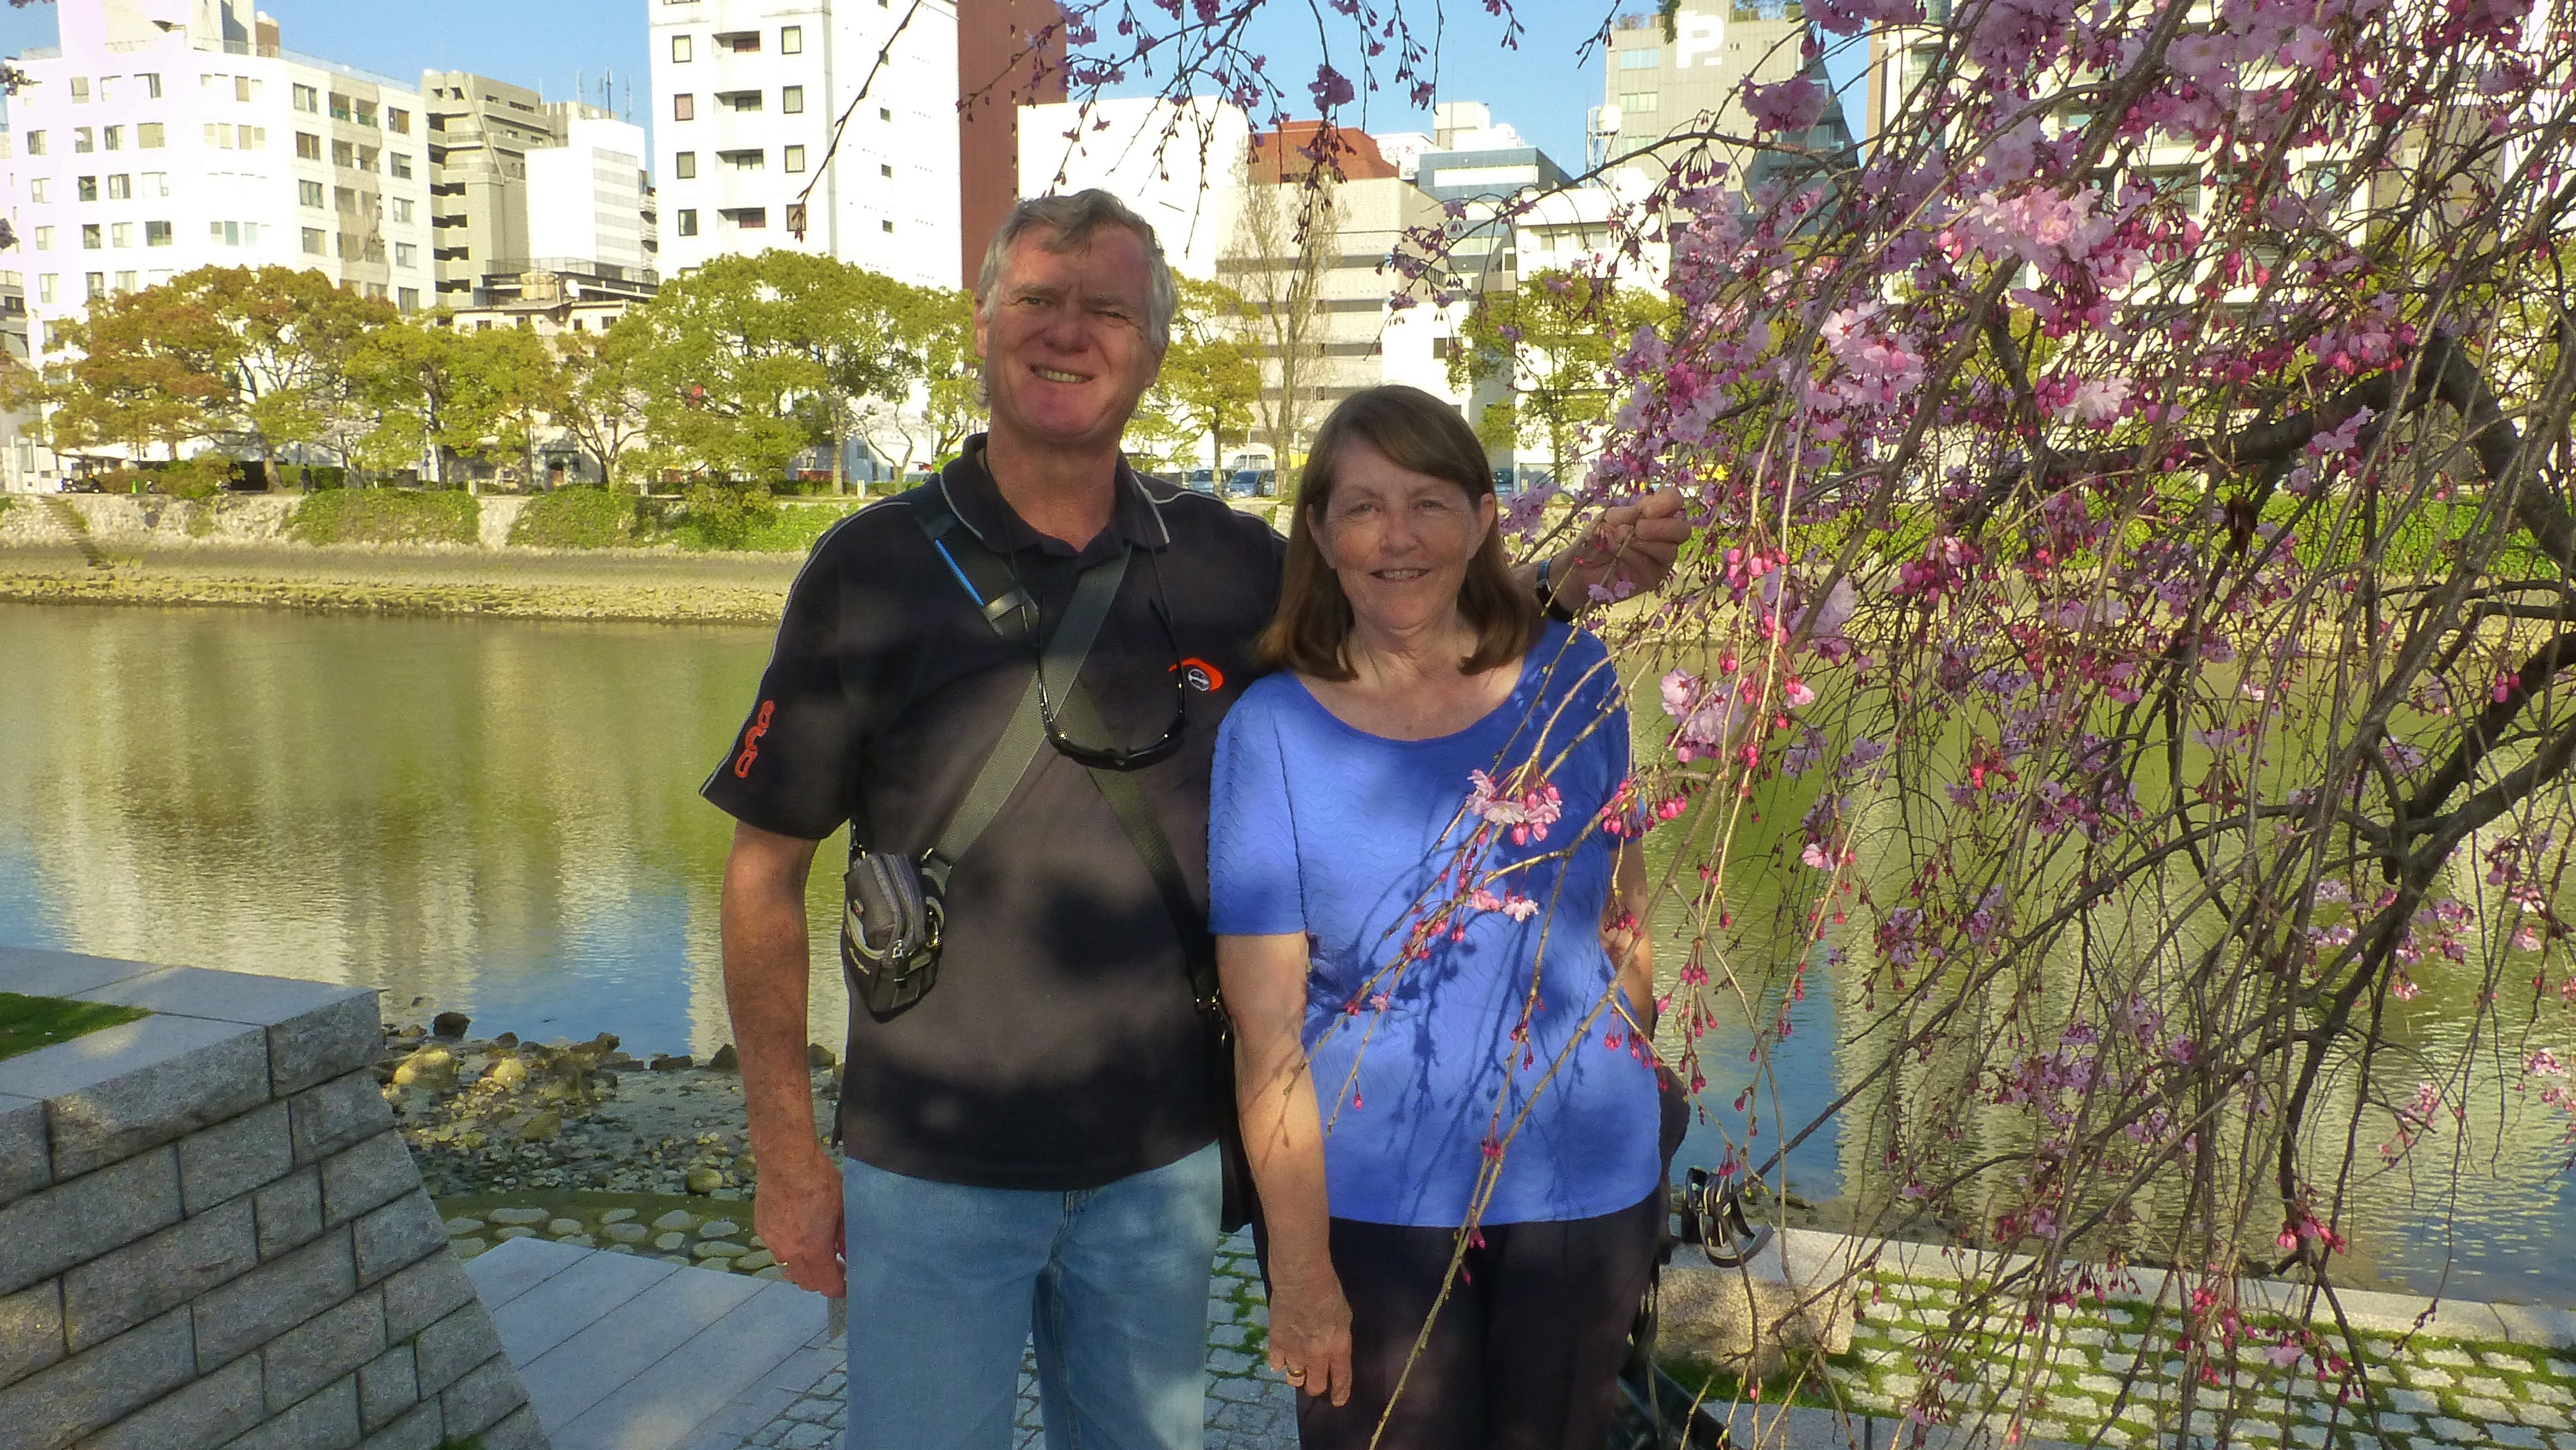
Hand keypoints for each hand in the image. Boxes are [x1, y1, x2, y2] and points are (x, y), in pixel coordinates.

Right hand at [752, 1153, 845, 1296]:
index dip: (839, 1288)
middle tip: (836, 1267)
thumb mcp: (842, 1210)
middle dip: (822, 1280)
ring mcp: (772, 1243)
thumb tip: (848, 1254)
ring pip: (788, 1269)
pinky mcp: (762, 1229)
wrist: (786, 1162)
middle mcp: (789, 1253)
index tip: (847, 1284)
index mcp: (813, 1251)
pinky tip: (798, 1235)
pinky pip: (777, 1250)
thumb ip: (845, 1238)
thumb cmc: (820, 1183)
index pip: (826, 1285)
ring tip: (816, 1254)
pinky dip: (789, 1251)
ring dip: (803, 1269)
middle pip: (805, 1283)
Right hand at [1265, 1260, 1354, 1405]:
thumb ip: (1339, 1341)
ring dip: (1297, 1375)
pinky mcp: (1276, 1344)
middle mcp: (1316, 1357)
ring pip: (1294, 1379)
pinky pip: (1276, 1364)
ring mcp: (1294, 1352)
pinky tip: (1283, 1354)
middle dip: (1316, 1387)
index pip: (1340, 1381)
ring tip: (1298, 1366)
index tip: (1337, 1400)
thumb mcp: (1345, 1319)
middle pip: (1314, 1387)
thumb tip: (1334, 1353)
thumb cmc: (1329, 1293)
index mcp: (1338, 1349)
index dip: (1339, 1394)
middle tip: (1315, 1380)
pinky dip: (1280, 1362)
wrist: (1301, 1280)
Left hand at [1553, 489, 1690, 605]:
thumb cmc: (1594, 541)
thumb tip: (1646, 512)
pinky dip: (1637, 557)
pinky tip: (1620, 555)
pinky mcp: (1654, 577)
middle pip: (1682, 529)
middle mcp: (1662, 535)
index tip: (1647, 509)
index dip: (1668, 502)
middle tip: (1638, 528)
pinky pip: (1655, 566)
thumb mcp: (1608, 520)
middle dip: (1661, 527)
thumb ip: (1630, 514)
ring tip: (1619, 541)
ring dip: (1644, 543)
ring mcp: (1660, 558)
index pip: (1674, 501)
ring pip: (1671, 549)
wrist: (1578, 570)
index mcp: (1653, 515)